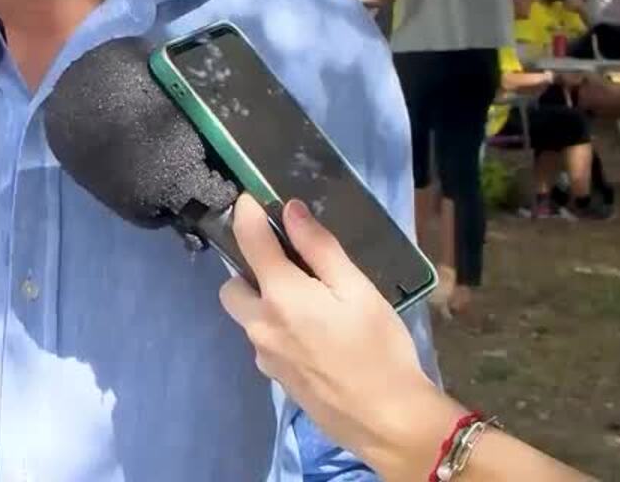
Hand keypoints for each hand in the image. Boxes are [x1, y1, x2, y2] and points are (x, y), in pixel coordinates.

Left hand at [219, 196, 462, 480]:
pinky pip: (264, 343)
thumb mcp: (358, 290)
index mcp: (280, 296)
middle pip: (232, 286)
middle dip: (249, 270)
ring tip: (309, 304)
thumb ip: (320, 248)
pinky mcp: (276, 380)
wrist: (387, 420)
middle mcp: (260, 326)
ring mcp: (265, 357)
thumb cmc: (379, 348)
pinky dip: (277, 329)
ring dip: (263, 302)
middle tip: (288, 266)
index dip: (246, 213)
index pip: (249, 241)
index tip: (251, 198)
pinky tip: (315, 338)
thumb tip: (290, 211)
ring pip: (248, 318)